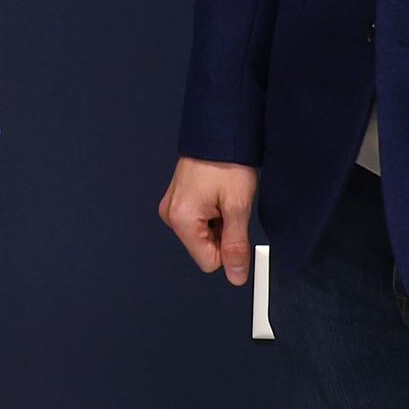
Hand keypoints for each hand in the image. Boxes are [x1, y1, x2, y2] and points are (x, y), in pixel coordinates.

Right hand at [158, 157, 259, 283]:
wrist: (218, 132)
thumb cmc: (226, 162)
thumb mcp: (237, 206)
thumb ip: (235, 246)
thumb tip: (236, 276)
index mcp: (182, 220)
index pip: (209, 262)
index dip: (228, 248)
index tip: (235, 225)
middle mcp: (171, 215)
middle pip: (204, 248)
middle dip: (222, 233)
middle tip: (229, 206)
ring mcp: (172, 207)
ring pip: (203, 235)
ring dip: (218, 222)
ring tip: (222, 197)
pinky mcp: (177, 200)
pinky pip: (198, 221)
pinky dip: (211, 212)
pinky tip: (216, 194)